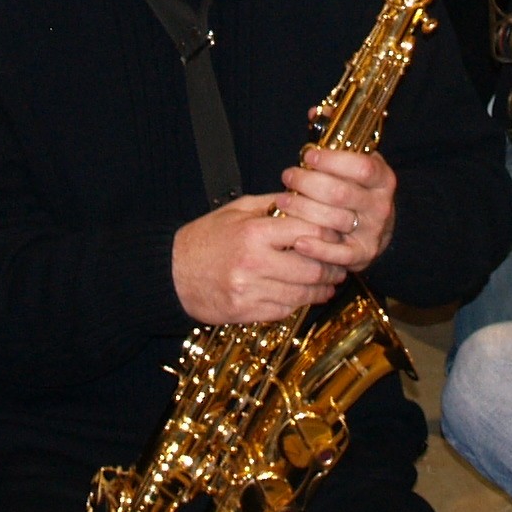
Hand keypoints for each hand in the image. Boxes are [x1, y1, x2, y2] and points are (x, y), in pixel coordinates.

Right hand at [171, 195, 340, 324]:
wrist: (170, 273)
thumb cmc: (205, 238)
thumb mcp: (236, 210)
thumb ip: (273, 205)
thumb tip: (307, 199)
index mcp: (253, 232)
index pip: (308, 234)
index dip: (329, 236)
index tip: (338, 238)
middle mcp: (253, 262)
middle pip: (311, 269)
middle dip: (332, 269)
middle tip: (341, 267)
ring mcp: (248, 290)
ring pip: (301, 294)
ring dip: (320, 290)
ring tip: (329, 284)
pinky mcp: (244, 312)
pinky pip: (283, 311)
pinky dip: (298, 304)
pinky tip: (304, 296)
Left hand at [273, 143, 396, 276]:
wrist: (373, 226)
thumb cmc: (355, 188)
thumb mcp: (351, 161)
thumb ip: (334, 137)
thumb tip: (316, 112)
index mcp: (382, 179)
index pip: (361, 167)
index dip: (332, 160)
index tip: (307, 154)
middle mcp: (381, 206)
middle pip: (341, 193)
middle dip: (308, 183)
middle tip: (288, 176)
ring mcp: (373, 232)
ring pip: (335, 221)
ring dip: (303, 210)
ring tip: (282, 201)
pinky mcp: (363, 255)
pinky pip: (339, 254)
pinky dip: (317, 248)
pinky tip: (297, 239)